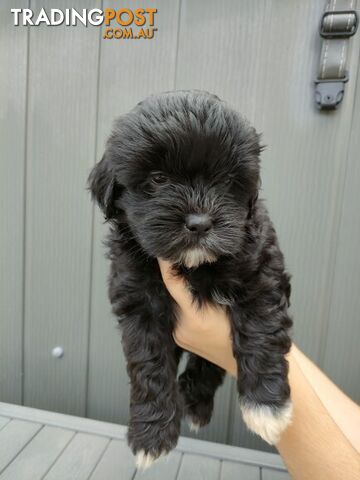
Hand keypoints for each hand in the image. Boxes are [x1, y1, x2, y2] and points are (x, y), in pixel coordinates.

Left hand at [158, 259, 236, 376]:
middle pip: (170, 292)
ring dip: (178, 292)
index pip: (172, 282)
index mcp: (193, 317)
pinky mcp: (179, 340)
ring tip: (188, 278)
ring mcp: (178, 336)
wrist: (246, 363)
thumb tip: (196, 260)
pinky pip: (176, 315)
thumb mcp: (231, 301)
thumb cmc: (245, 330)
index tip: (162, 247)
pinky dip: (181, 304)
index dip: (166, 263)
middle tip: (180, 258)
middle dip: (174, 276)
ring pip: (172, 303)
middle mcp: (180, 328)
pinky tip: (191, 298)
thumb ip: (212, 283)